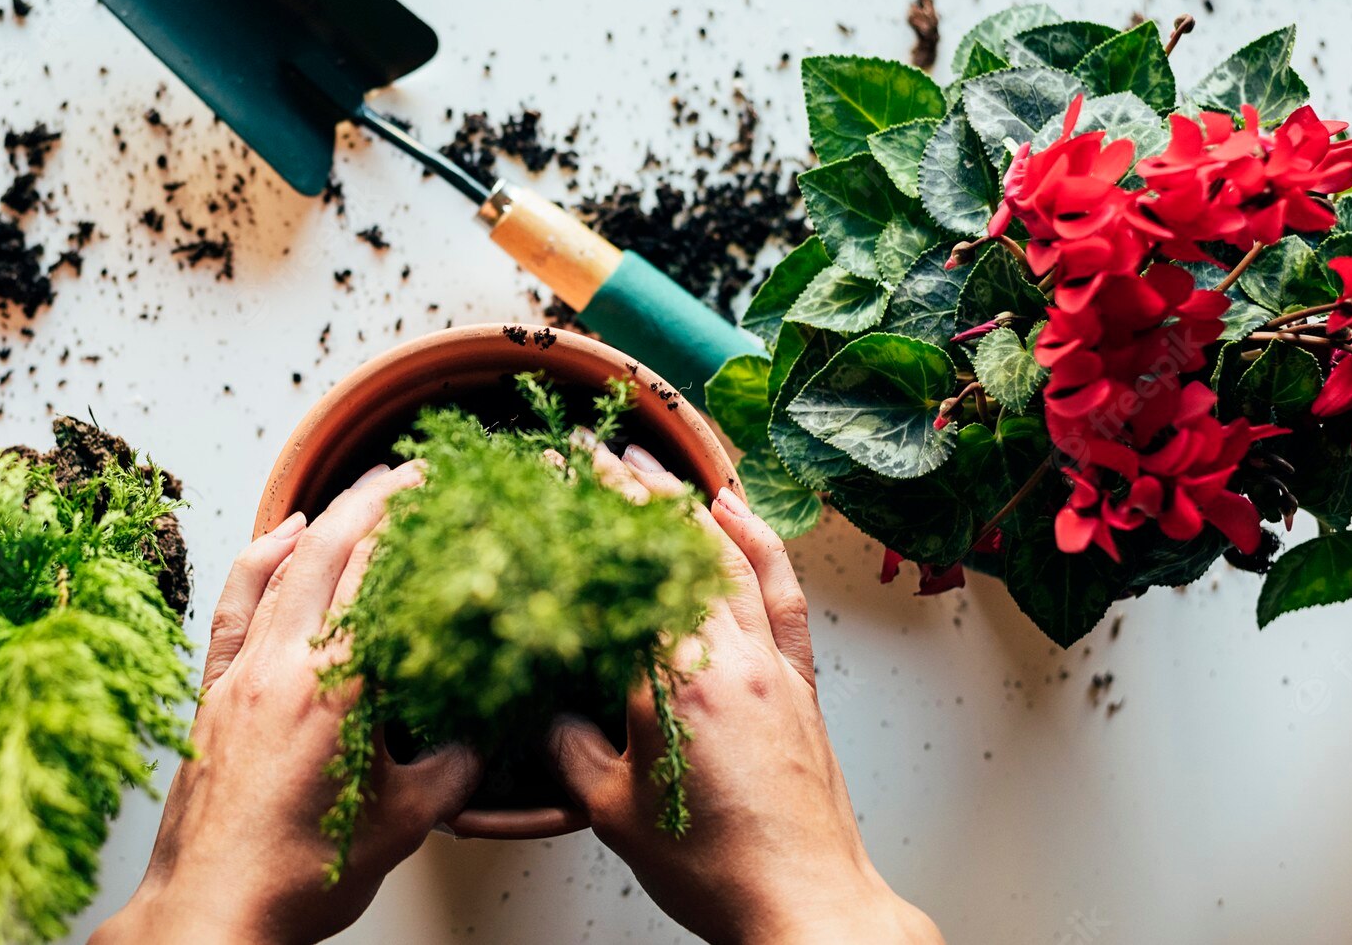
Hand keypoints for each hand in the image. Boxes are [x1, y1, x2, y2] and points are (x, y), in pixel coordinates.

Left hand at [92, 462, 481, 944]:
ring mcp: (240, 673)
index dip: (415, 522)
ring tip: (359, 490)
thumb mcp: (405, 823)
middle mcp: (284, 665)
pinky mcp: (209, 690)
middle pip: (330, 548)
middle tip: (414, 473)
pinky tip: (278, 536)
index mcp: (337, 688)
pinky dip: (258, 559)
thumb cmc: (299, 879)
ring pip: (281, 566)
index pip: (380, 574)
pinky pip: (234, 603)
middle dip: (374, 498)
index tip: (446, 492)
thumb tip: (484, 734)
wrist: (210, 914)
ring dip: (324, 518)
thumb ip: (455, 768)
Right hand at [548, 455, 942, 944]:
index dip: (595, 513)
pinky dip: (762, 546)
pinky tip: (740, 516)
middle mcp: (732, 657)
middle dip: (634, 493)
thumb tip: (545, 712)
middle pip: (681, 549)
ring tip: (656, 468)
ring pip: (733, 558)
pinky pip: (782, 596)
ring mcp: (773, 666)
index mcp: (677, 680)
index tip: (564, 470)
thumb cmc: (715, 870)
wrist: (806, 908)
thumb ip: (568, 749)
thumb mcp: (610, 811)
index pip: (629, 570)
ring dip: (692, 505)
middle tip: (596, 453)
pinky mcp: (802, 686)